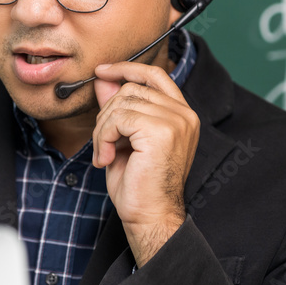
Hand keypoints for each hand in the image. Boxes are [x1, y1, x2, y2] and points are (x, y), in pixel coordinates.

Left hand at [91, 61, 199, 266]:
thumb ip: (118, 106)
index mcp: (181, 114)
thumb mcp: (123, 138)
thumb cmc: (138, 183)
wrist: (149, 215)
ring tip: (103, 153)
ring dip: (102, 129)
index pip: (156, 74)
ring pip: (121, 103)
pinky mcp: (161, 131)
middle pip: (130, 89)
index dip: (127, 68)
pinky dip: (103, 138)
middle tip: (101, 143)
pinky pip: (118, 118)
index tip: (102, 71)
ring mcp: (176, 121)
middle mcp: (184, 114)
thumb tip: (103, 78)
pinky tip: (106, 159)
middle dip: (106, 114)